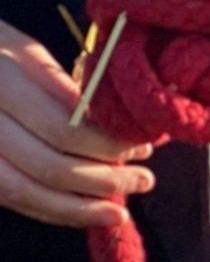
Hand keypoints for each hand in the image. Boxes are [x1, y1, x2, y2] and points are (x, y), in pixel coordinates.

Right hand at [0, 20, 153, 226]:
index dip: (109, 146)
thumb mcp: (20, 48)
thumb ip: (62, 86)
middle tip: (144, 181)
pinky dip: (51, 211)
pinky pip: (10, 199)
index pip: (63, 129)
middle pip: (49, 166)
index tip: (144, 148)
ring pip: (25, 192)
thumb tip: (111, 123)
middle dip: (104, 180)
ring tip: (119, 213)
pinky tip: (83, 213)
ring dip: (79, 209)